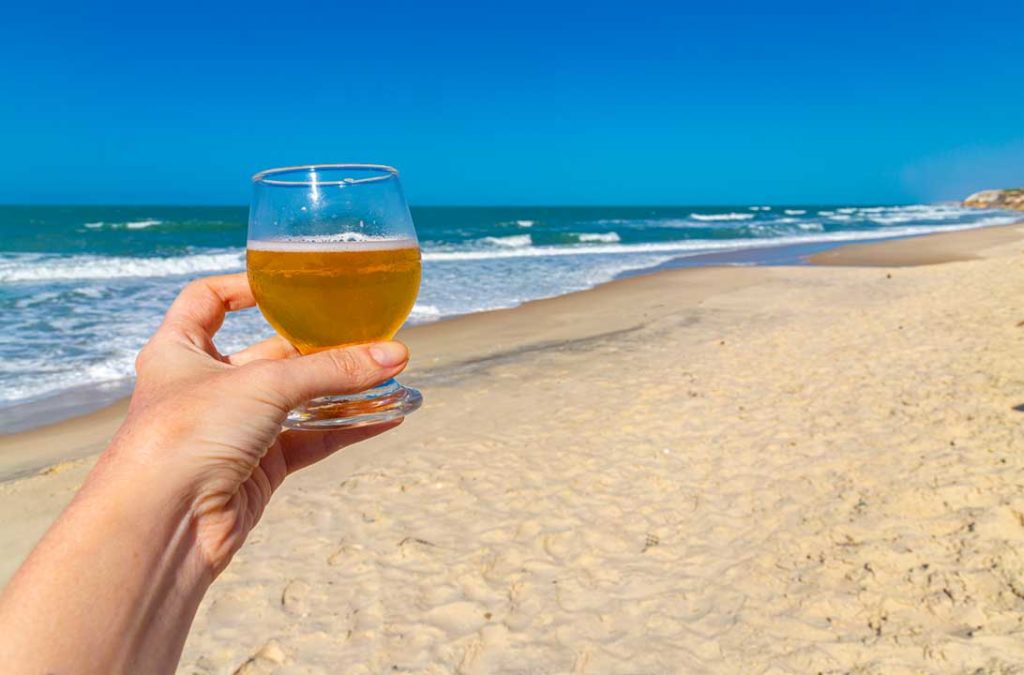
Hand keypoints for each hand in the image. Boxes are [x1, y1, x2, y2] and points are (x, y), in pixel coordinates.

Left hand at [106, 272, 409, 573]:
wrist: (164, 524)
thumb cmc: (185, 435)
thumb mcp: (264, 384)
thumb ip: (333, 369)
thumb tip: (394, 355)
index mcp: (179, 350)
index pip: (207, 301)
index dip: (244, 288)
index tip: (289, 285)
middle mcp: (204, 387)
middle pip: (272, 354)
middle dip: (322, 347)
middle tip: (368, 338)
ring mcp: (233, 429)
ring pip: (299, 401)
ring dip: (343, 391)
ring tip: (391, 377)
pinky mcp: (258, 468)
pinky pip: (311, 438)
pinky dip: (347, 427)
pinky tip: (386, 416)